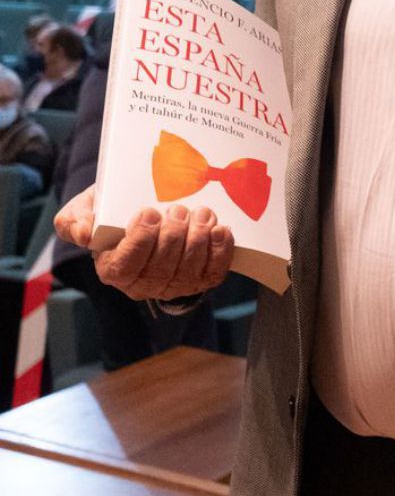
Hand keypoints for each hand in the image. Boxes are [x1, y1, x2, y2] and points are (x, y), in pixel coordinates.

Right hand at [55, 185, 233, 300]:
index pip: (125, 265)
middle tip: (178, 210)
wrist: (147, 214)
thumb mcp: (85, 211)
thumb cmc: (113, 213)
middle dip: (173, 236)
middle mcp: (143, 284)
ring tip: (201, 213)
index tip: (150, 212)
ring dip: (198, 239)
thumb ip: (74, 221)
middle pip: (161, 268)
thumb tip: (85, 234)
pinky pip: (213, 272)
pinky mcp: (200, 280)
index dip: (140, 240)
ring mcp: (173, 285)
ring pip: (188, 270)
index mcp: (113, 269)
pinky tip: (220, 230)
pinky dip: (220, 252)